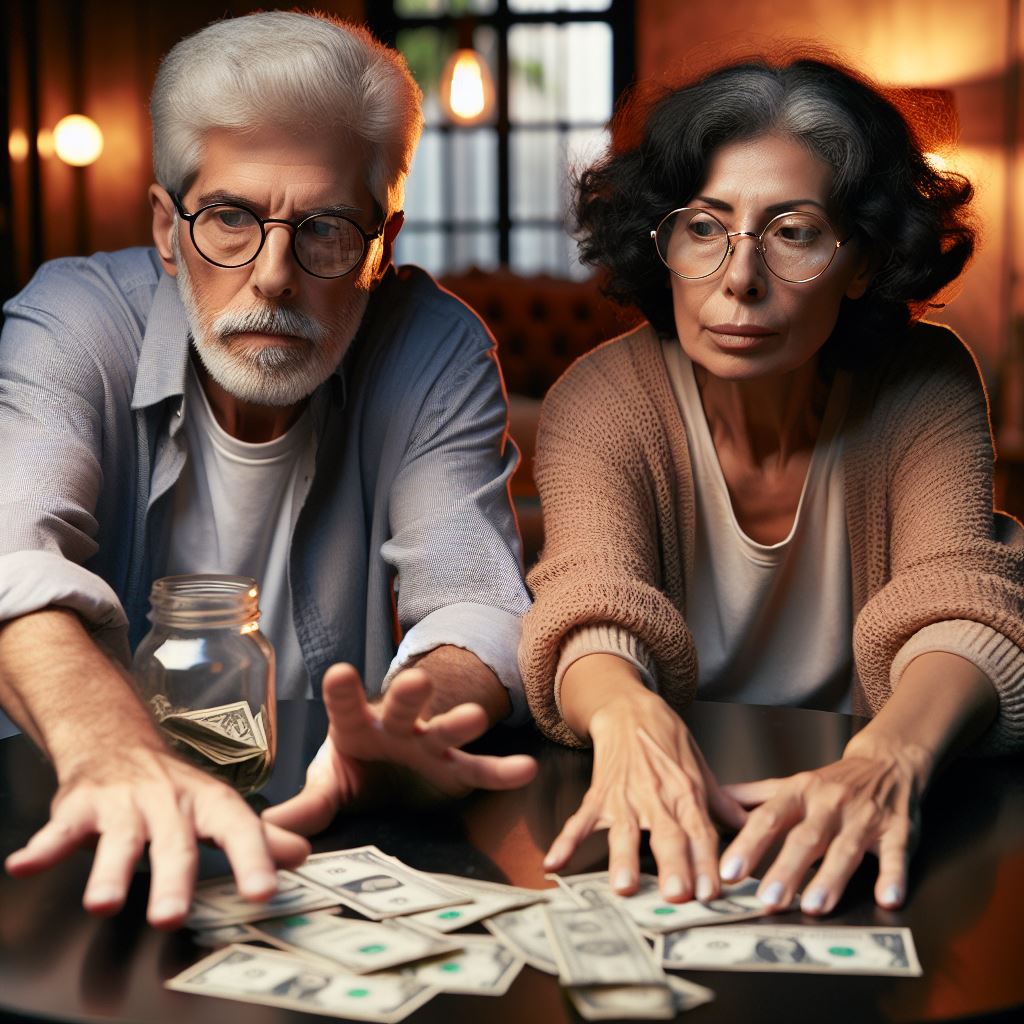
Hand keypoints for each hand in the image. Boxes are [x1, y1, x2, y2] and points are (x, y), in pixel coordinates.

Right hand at [4, 744, 310, 929]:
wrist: (118, 743)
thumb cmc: (174, 790)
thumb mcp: (218, 809)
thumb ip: (258, 836)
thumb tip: (302, 854)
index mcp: (208, 803)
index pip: (238, 829)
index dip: (253, 859)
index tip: (263, 892)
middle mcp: (169, 802)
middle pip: (173, 843)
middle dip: (171, 881)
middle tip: (169, 917)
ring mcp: (124, 803)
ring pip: (119, 838)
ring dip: (109, 871)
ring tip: (101, 903)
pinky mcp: (82, 807)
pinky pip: (61, 829)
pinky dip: (43, 847)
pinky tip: (26, 865)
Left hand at [262, 663, 537, 834]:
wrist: (388, 775)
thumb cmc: (354, 768)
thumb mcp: (326, 787)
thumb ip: (303, 809)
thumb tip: (260, 835)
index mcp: (356, 726)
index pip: (346, 706)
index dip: (344, 692)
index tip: (338, 673)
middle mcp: (396, 727)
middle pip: (402, 708)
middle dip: (409, 695)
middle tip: (413, 680)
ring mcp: (429, 745)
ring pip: (445, 729)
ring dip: (458, 721)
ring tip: (474, 717)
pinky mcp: (455, 769)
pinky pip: (479, 771)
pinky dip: (501, 771)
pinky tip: (525, 770)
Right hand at [544, 689, 746, 901]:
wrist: (629, 708)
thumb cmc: (665, 738)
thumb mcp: (699, 766)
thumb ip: (721, 801)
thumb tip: (748, 826)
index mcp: (686, 793)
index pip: (701, 833)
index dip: (707, 863)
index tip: (712, 893)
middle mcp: (657, 797)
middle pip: (668, 835)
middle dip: (673, 866)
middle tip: (677, 895)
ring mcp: (625, 796)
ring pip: (626, 831)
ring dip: (623, 859)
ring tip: (622, 887)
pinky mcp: (599, 793)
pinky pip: (582, 820)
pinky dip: (567, 841)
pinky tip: (555, 862)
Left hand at [718, 739, 926, 915]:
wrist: (885, 762)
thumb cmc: (831, 782)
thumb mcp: (790, 784)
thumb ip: (752, 798)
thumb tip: (713, 804)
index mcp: (798, 793)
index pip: (768, 819)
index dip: (748, 845)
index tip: (729, 872)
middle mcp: (829, 804)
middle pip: (805, 838)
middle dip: (786, 869)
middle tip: (768, 899)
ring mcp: (863, 817)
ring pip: (845, 849)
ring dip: (830, 878)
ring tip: (813, 906)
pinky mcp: (896, 831)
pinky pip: (896, 855)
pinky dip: (892, 876)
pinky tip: (886, 898)